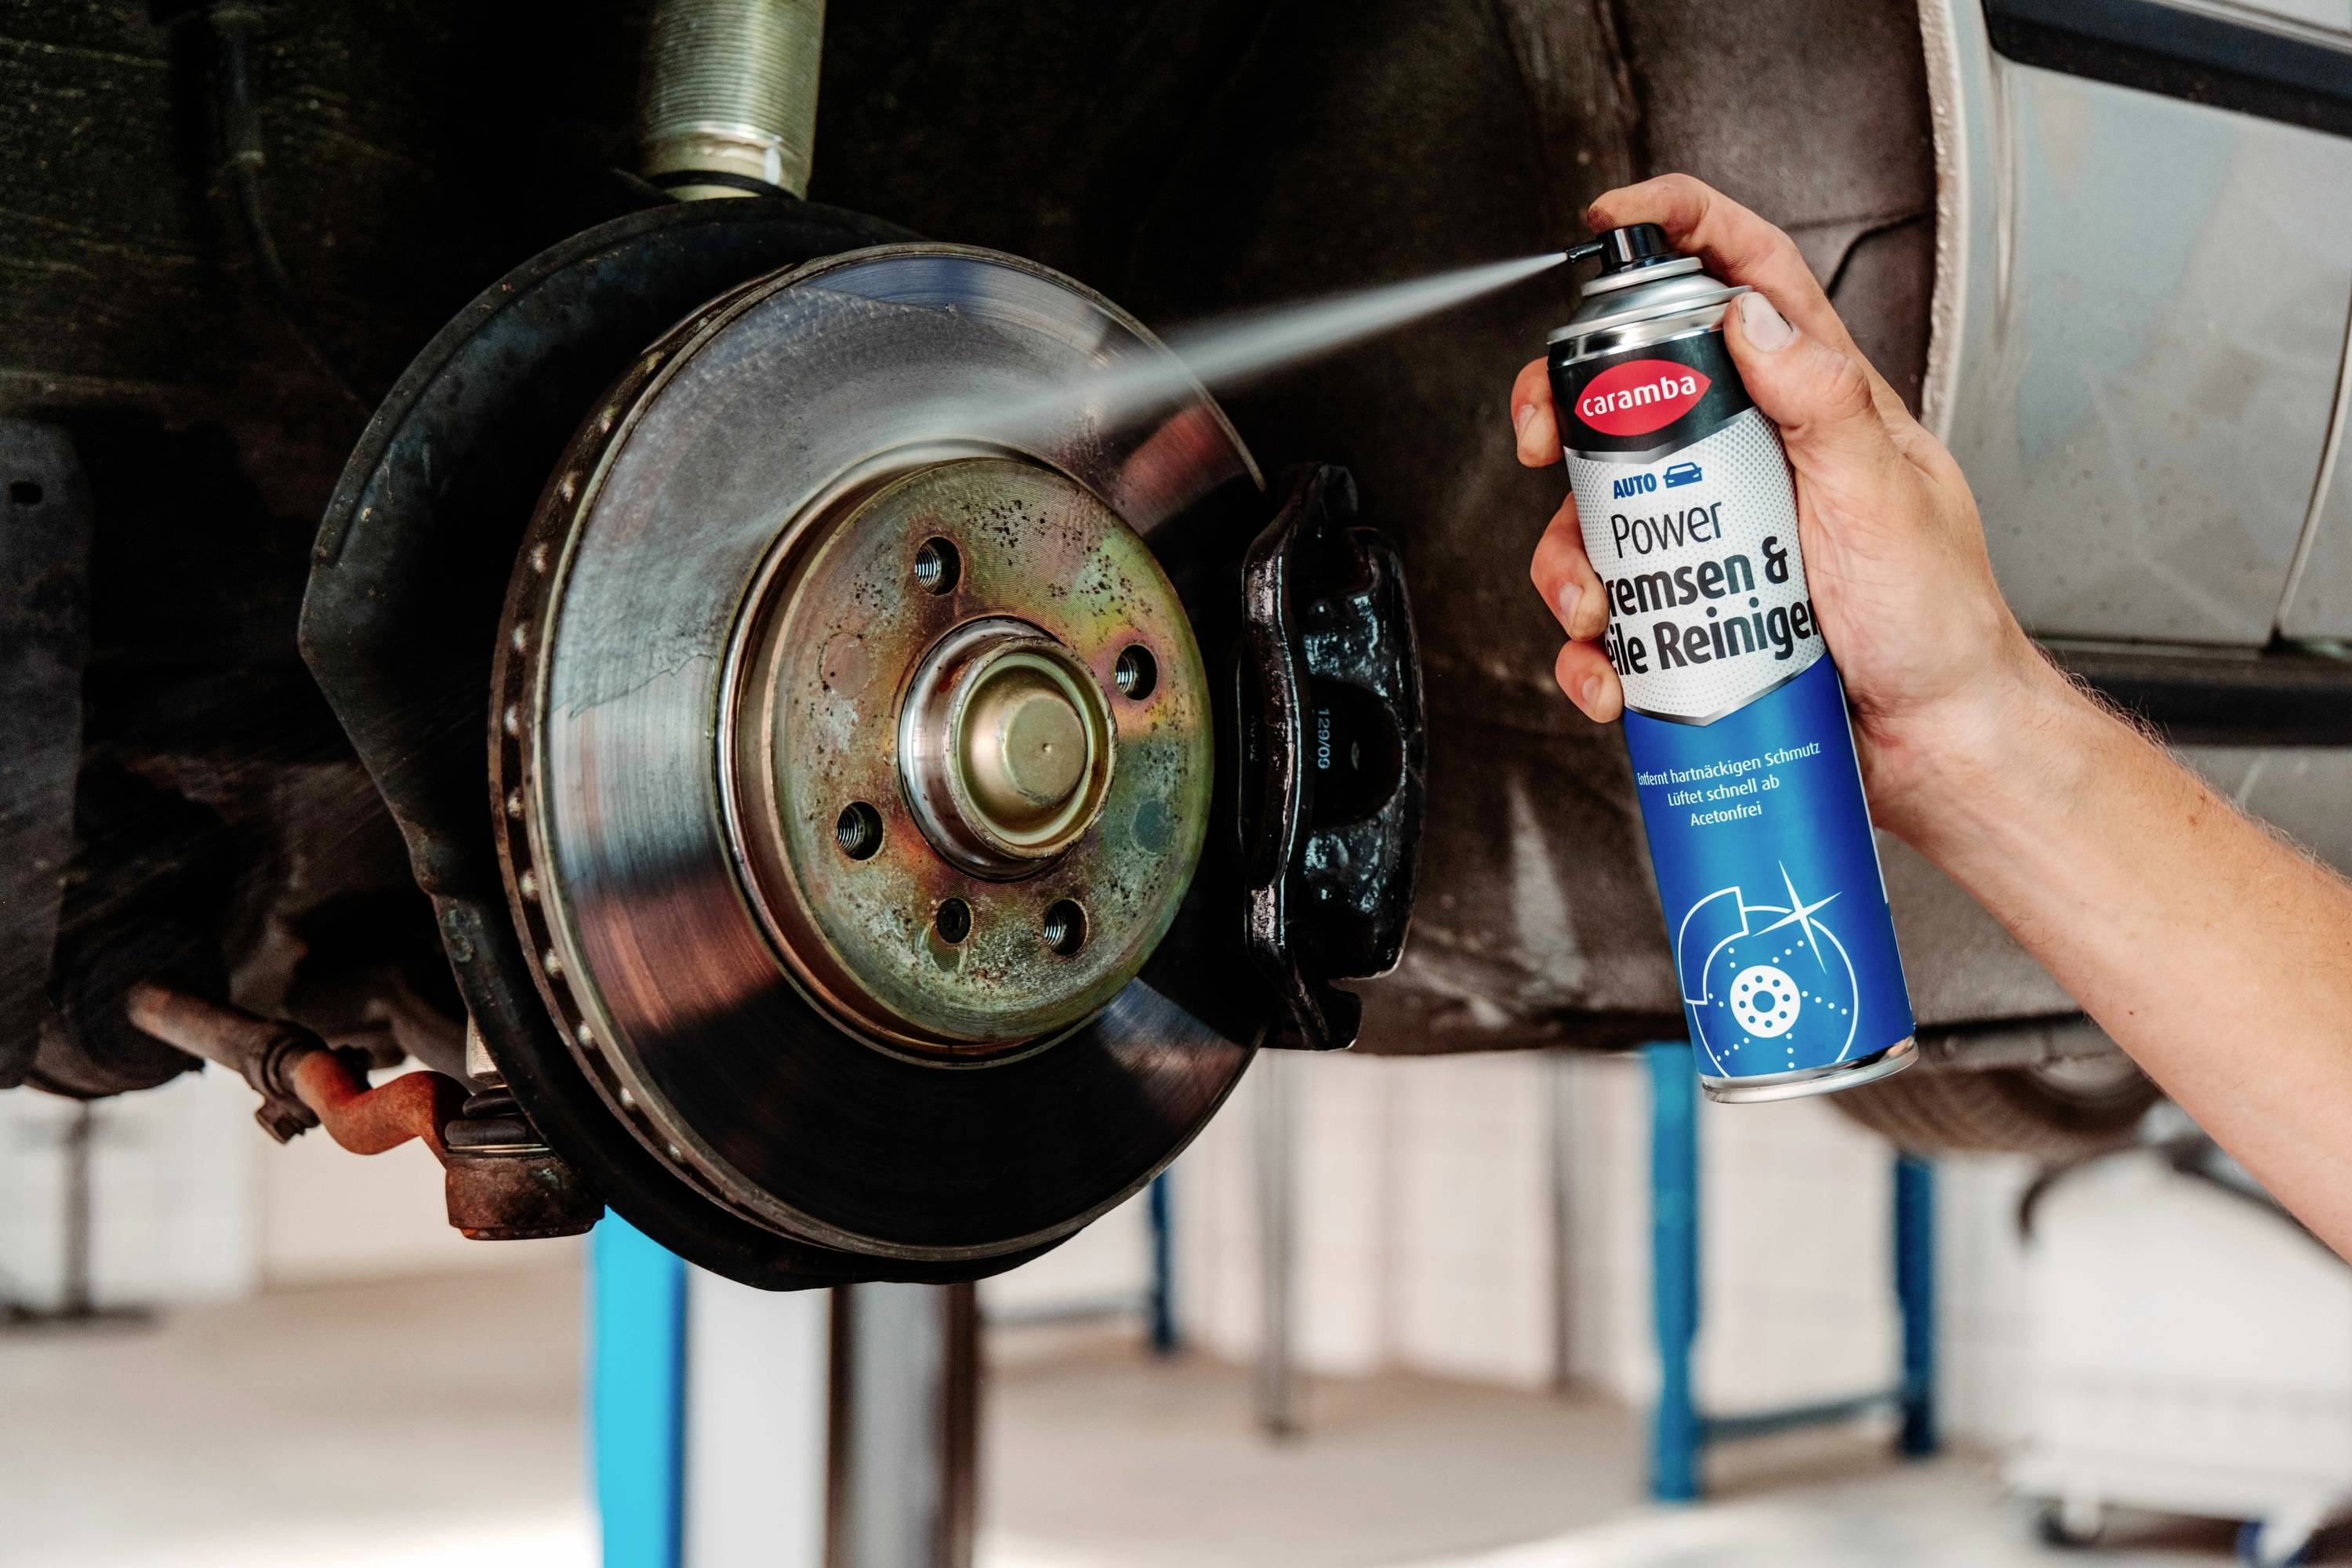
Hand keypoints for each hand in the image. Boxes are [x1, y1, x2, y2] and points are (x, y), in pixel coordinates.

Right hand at [1512, 174, 2052, 835]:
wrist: (1938, 747)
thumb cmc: (1940, 624)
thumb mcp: (1886, 497)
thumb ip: (1823, 400)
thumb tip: (1751, 317)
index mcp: (1815, 405)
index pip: (1748, 278)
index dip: (1681, 227)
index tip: (1612, 219)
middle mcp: (1756, 460)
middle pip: (1634, 395)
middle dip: (1566, 413)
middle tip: (1541, 439)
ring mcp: (1719, 537)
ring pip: (1602, 516)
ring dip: (1572, 564)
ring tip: (1596, 611)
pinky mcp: (1694, 615)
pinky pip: (1613, 615)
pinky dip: (1592, 650)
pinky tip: (1611, 675)